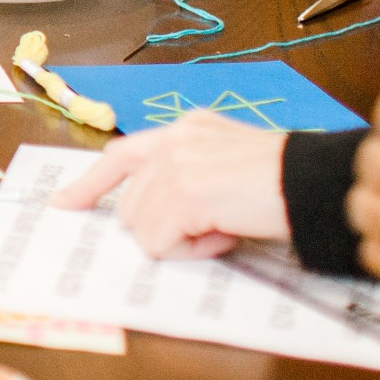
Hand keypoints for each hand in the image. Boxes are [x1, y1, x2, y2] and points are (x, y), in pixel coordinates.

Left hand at [51, 112, 290, 256]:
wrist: (316, 185)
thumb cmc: (285, 185)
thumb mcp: (228, 167)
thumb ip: (188, 177)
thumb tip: (153, 217)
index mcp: (186, 129)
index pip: (121, 154)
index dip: (89, 184)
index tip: (63, 203)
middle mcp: (175, 139)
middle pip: (130, 205)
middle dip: (164, 228)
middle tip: (214, 228)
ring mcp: (177, 164)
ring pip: (141, 226)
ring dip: (180, 240)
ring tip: (223, 228)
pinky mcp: (185, 192)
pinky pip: (160, 242)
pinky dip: (191, 251)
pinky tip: (224, 234)